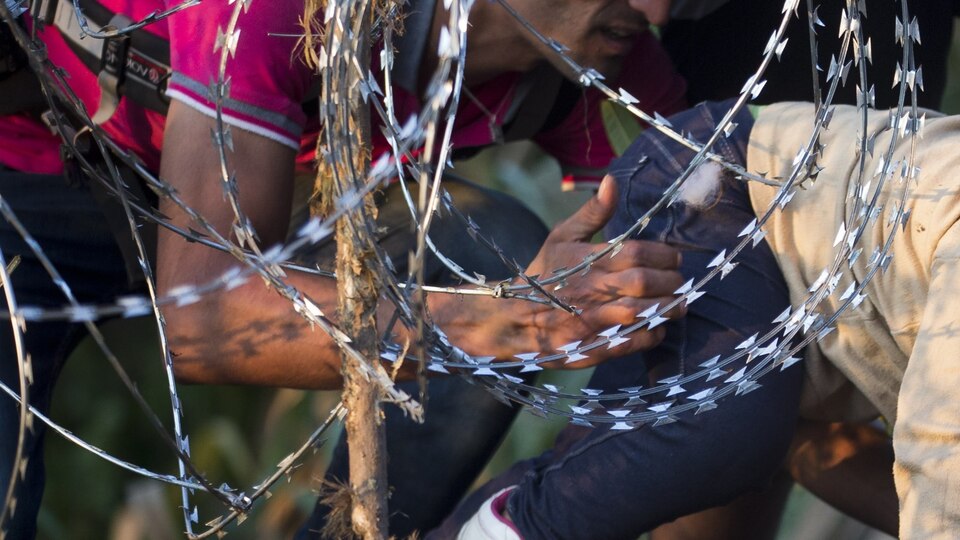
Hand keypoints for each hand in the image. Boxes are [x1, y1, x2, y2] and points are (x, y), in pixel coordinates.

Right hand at [440, 175, 684, 368]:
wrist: (510, 317)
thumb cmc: (543, 273)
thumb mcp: (562, 237)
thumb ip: (592, 213)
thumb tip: (612, 181)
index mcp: (584, 260)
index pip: (635, 253)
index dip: (663, 255)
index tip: (675, 259)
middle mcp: (588, 289)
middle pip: (642, 282)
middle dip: (670, 282)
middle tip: (680, 282)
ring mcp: (587, 321)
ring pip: (639, 313)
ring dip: (666, 309)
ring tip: (678, 305)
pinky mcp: (588, 348)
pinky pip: (628, 343)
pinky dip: (650, 335)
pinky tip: (657, 328)